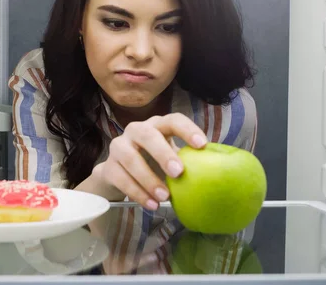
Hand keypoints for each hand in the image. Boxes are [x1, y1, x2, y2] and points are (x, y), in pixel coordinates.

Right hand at [91, 113, 207, 209]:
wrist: (118, 175)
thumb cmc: (152, 163)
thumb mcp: (168, 158)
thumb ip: (186, 161)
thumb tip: (217, 174)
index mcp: (157, 126)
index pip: (173, 120)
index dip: (188, 130)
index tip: (202, 145)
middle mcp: (136, 131)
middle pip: (148, 135)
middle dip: (163, 153)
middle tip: (178, 173)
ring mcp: (119, 147)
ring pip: (131, 158)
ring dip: (149, 179)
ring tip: (165, 197)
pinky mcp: (108, 166)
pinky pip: (121, 178)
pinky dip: (137, 193)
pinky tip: (151, 205)